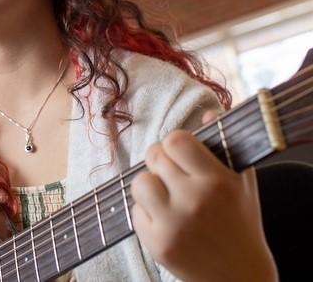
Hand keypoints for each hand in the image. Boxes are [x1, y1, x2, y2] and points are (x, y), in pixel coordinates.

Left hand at [130, 111, 277, 281]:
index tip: (180, 152)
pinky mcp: (156, 243)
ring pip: (139, 183)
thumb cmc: (240, 221)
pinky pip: (135, 212)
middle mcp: (193, 201)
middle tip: (172, 174)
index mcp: (217, 181)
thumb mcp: (242, 181)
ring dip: (149, 185)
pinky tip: (166, 220)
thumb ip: (224, 144)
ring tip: (166, 195)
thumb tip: (208, 112)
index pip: (176, 140)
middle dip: (160, 161)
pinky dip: (147, 213)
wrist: (239, 276)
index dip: (174, 143)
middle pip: (154, 157)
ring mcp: (172, 224)